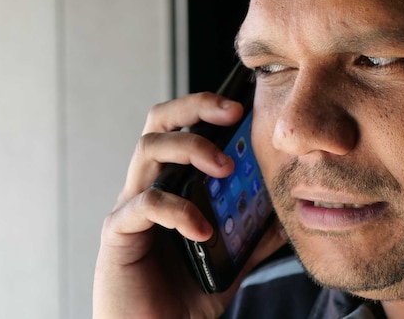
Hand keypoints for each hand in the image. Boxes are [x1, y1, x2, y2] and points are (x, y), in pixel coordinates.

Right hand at [92, 92, 285, 318]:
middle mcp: (145, 187)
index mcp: (170, 185)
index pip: (181, 127)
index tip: (243, 106)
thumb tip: (286, 213)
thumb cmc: (183, 298)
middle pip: (158, 122)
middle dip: (194, 106)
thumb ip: (252, 234)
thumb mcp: (230, 260)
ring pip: (147, 149)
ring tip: (225, 169)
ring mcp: (129, 207)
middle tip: (232, 115)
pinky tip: (203, 231)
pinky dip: (179, 211)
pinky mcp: (118, 234)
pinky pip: (145, 204)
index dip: (206, 107)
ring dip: (190, 149)